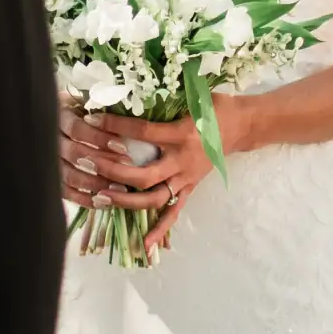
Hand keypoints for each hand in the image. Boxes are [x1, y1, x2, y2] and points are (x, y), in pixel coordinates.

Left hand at [60, 105, 230, 252]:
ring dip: (126, 203)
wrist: (243, 126)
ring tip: (101, 199)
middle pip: (144, 175)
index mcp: (180, 134)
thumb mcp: (193, 95)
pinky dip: (159, 230)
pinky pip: (173, 213)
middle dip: (114, 174)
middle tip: (89, 167)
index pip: (142, 132)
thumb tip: (130, 87)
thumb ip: (164, 97)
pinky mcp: (189, 188)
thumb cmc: (215, 107)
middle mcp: (182, 160)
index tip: (92, 120)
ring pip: (154, 199)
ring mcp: (186, 178)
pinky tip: (144, 246)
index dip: (115, 127)